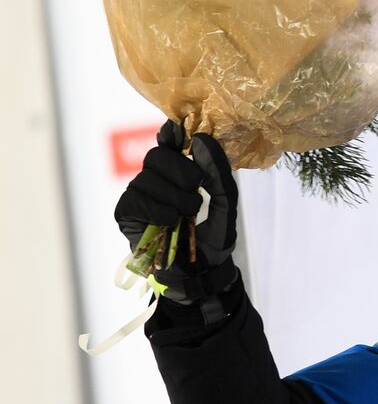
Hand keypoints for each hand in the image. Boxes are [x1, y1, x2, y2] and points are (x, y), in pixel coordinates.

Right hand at [114, 121, 238, 302]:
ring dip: (175, 199)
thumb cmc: (214, 239)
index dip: (169, 134)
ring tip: (186, 217)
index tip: (178, 130)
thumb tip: (201, 141)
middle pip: (157, 156)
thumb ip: (218, 174)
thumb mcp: (226, 205)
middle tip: (196, 195)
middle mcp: (155, 180)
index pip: (167, 143)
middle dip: (183, 173)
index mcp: (178, 174)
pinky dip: (159, 211)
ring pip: (147, 177)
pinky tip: (170, 224)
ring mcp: (138, 196)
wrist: (203, 274)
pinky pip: (137, 200)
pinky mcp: (126, 214)